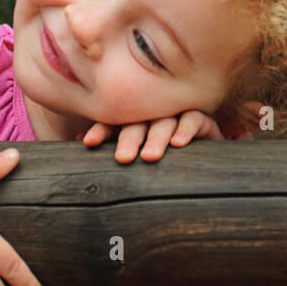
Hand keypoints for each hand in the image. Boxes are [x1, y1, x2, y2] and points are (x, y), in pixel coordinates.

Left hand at [81, 110, 230, 163]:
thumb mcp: (138, 163)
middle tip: (123, 158)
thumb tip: (79, 142)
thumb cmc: (166, 168)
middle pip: (139, 120)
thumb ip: (113, 156)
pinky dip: (186, 129)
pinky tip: (179, 143)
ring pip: (164, 121)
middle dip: (129, 138)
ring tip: (150, 156)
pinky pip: (193, 118)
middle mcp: (156, 115)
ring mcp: (178, 115)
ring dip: (156, 137)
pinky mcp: (203, 120)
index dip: (102, 130)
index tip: (89, 142)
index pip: (115, 120)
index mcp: (136, 121)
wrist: (207, 169)